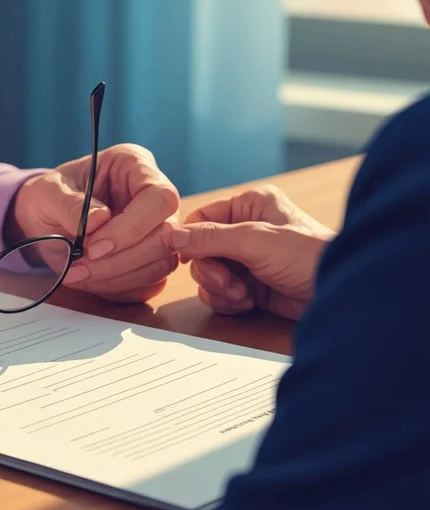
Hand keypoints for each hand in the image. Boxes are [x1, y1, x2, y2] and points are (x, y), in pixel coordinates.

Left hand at [7, 144, 179, 302]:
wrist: (42, 219)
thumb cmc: (50, 196)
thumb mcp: (48, 193)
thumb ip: (70, 204)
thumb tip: (99, 221)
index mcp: (136, 166)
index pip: (159, 198)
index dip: (131, 227)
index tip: (93, 247)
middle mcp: (155, 199)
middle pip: (165, 236)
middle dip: (119, 260)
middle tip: (78, 268)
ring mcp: (157, 232)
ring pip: (160, 264)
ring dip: (116, 278)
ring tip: (77, 275)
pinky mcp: (149, 261)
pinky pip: (149, 284)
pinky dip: (117, 288)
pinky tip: (89, 281)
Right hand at [165, 185, 333, 320]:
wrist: (338, 294)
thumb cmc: (307, 256)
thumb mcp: (253, 241)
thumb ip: (210, 238)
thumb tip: (171, 235)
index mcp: (249, 206)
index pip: (201, 218)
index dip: (190, 240)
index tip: (188, 258)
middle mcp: (245, 230)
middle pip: (200, 251)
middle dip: (211, 271)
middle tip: (229, 283)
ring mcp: (247, 260)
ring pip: (208, 275)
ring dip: (219, 289)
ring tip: (243, 295)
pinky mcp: (251, 286)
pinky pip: (220, 293)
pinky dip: (227, 301)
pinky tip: (247, 303)